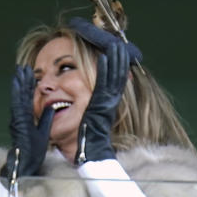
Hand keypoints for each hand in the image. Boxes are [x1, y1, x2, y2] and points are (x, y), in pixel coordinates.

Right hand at [1, 65, 54, 183]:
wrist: (25, 163)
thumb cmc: (32, 152)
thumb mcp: (44, 131)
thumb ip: (46, 119)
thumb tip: (51, 107)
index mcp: (25, 119)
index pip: (27, 99)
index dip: (28, 87)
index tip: (30, 75)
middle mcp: (19, 117)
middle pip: (21, 95)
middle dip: (22, 81)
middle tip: (23, 67)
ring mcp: (17, 119)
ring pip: (18, 97)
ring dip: (19, 83)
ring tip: (20, 70)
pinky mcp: (17, 122)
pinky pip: (17, 104)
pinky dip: (17, 93)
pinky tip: (18, 84)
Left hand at [76, 39, 129, 163]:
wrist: (91, 151)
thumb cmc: (86, 139)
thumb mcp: (86, 119)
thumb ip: (87, 109)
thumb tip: (77, 103)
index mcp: (105, 104)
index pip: (112, 82)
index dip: (116, 68)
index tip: (116, 55)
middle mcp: (108, 102)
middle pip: (116, 76)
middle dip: (118, 60)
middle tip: (119, 44)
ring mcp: (106, 103)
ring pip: (114, 77)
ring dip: (115, 61)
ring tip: (116, 46)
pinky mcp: (102, 105)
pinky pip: (104, 85)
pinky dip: (106, 71)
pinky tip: (105, 58)